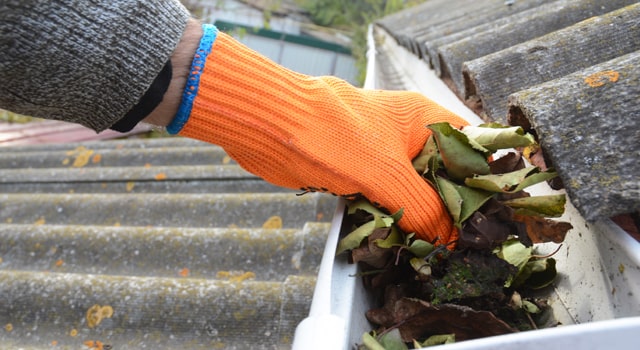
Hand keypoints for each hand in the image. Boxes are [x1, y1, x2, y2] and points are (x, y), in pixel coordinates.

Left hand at [167, 25, 468, 244]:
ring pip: (414, 191)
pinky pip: (387, 200)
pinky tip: (402, 243)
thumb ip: (422, 206)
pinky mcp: (360, 174)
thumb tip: (448, 239)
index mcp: (425, 120)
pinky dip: (393, 220)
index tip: (496, 216)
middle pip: (444, 175)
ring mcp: (383, 156)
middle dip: (453, 207)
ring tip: (439, 250)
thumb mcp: (386, 174)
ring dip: (422, 218)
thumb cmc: (330, 135)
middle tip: (466, 244)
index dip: (486, 180)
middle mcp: (408, 136)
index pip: (473, 148)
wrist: (272, 127)